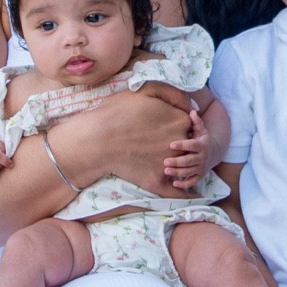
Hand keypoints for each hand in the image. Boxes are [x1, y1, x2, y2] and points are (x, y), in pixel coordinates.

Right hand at [48, 85, 204, 196]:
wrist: (96, 140)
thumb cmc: (117, 112)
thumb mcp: (146, 90)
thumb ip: (173, 93)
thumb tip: (191, 104)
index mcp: (180, 121)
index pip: (187, 124)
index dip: (174, 124)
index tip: (160, 125)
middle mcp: (179, 144)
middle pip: (186, 145)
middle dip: (176, 144)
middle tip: (155, 142)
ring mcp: (170, 164)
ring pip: (181, 166)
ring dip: (179, 166)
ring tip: (162, 162)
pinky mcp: (158, 182)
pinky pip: (178, 192)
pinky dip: (185, 194)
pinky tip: (190, 195)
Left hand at [162, 113, 208, 192]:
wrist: (214, 153)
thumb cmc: (202, 139)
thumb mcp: (201, 130)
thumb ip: (196, 122)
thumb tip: (192, 111)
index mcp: (201, 145)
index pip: (192, 145)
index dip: (182, 145)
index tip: (171, 144)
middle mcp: (202, 157)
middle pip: (189, 161)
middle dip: (178, 162)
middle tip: (165, 161)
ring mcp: (201, 168)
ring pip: (189, 172)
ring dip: (178, 172)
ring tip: (166, 171)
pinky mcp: (200, 176)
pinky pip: (192, 182)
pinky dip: (184, 184)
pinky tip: (174, 183)